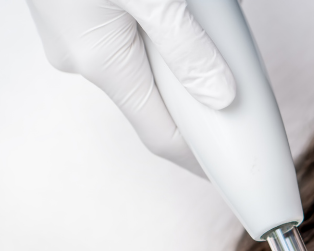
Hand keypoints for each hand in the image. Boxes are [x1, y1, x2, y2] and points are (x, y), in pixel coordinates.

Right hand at [25, 0, 236, 174]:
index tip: (235, 171)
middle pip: (155, 100)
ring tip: (216, 55)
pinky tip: (182, 19)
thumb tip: (221, 96)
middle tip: (241, 108)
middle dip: (198, 105)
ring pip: (141, 66)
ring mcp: (73, 31)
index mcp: (101, 61)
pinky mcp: (72, 8)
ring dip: (180, 64)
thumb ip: (187, 48)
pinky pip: (126, 38)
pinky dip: (159, 38)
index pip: (162, 136)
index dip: (202, 158)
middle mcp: (81, 55)